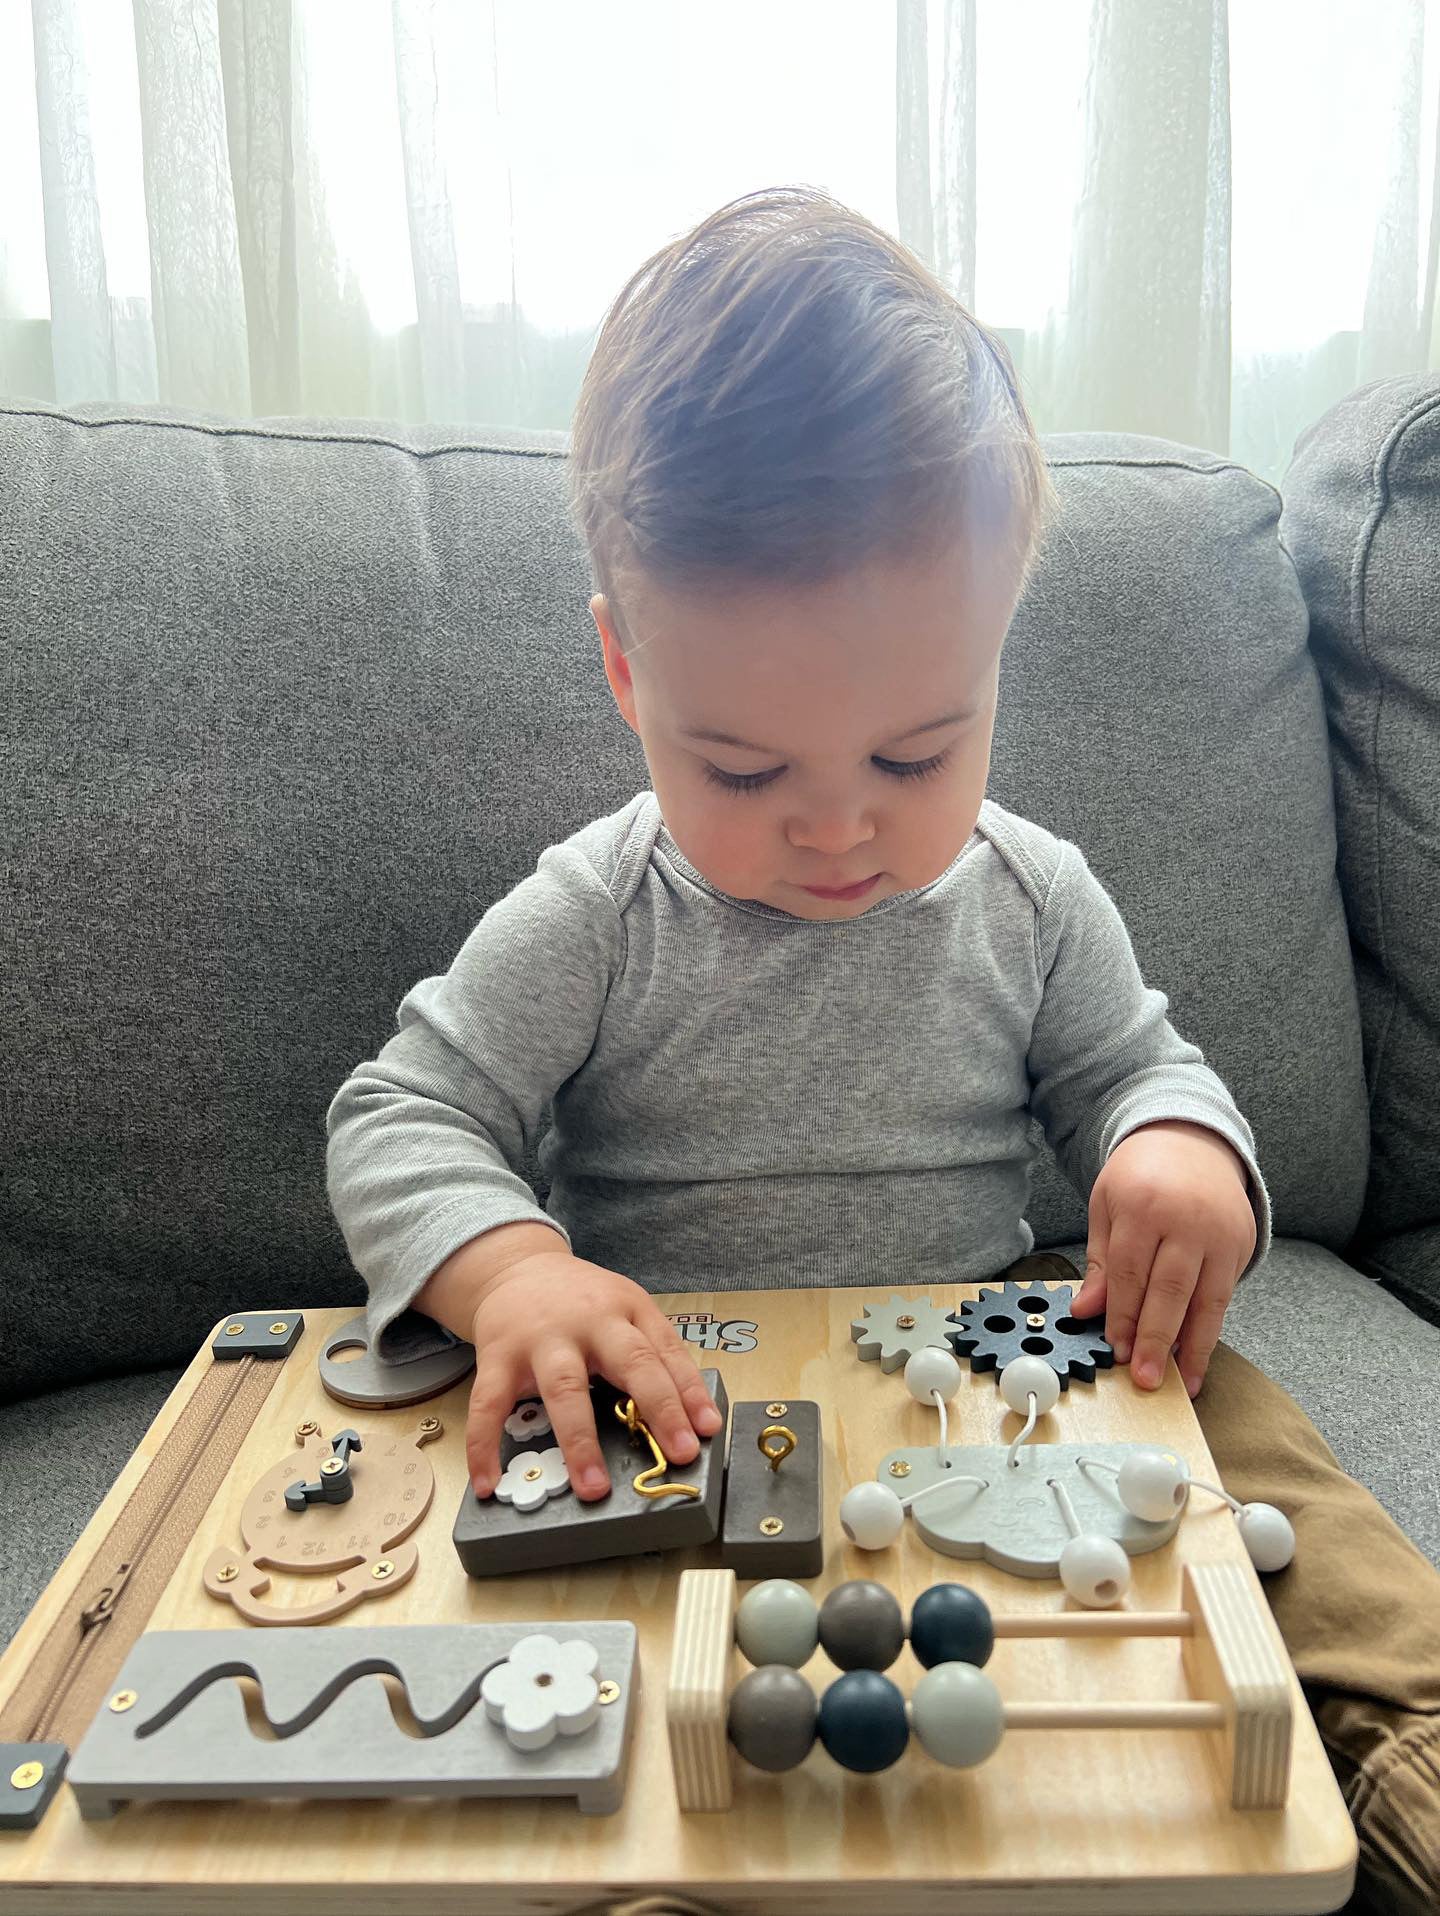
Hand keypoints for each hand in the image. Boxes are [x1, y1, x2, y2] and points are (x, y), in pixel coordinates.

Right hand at [464, 1249, 722, 1501]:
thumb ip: (655, 1354)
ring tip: (594, 1488)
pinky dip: (484, 1446)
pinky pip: (489, 1405)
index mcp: (626, 1310)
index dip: (689, 1391)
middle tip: (678, 1453)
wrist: (515, 1268)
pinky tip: (488, 1482)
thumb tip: (692, 1415)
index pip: (665, 1351)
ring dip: (580, 1441)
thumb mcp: (626, 1311)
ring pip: (564, 1388)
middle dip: (658, 1407)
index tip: (706, 1429)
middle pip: (630, 1361)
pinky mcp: (498, 1356)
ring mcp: (541, 1339)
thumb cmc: (581, 1301)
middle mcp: (589, 1321)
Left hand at [1068, 1120, 1256, 1398]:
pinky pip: (1225, 1294)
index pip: (1131, 1273)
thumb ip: (1101, 1262)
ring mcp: (1220, 1232)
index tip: (1116, 1350)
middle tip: (1145, 1378)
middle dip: (1156, 1339)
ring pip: (1207, 1299)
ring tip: (1181, 1382)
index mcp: (1142, 1206)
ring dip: (1192, 1347)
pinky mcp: (1242, 1243)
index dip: (1123, 1316)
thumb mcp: (1107, 1206)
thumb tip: (1086, 1311)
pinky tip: (1197, 1355)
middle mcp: (1186, 1220)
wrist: (1190, 1139)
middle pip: (1170, 1290)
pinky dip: (1211, 1328)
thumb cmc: (1140, 1175)